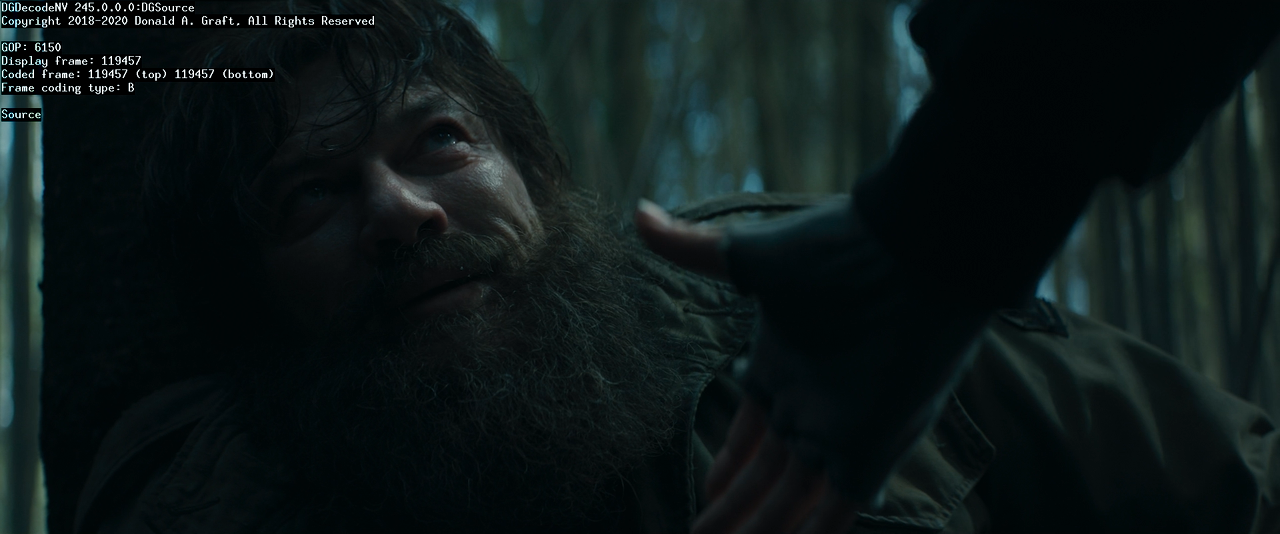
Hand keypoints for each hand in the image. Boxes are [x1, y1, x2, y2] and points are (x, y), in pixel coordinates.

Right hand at [635, 200, 860, 533]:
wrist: (917, 250)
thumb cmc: (840, 246)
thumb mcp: (754, 256)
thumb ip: (694, 250)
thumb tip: (637, 215)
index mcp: (784, 368)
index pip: (749, 434)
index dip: (727, 467)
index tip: (706, 494)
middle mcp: (810, 407)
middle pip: (764, 478)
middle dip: (734, 513)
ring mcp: (837, 431)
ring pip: (790, 503)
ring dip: (757, 531)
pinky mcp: (867, 450)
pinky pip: (834, 514)